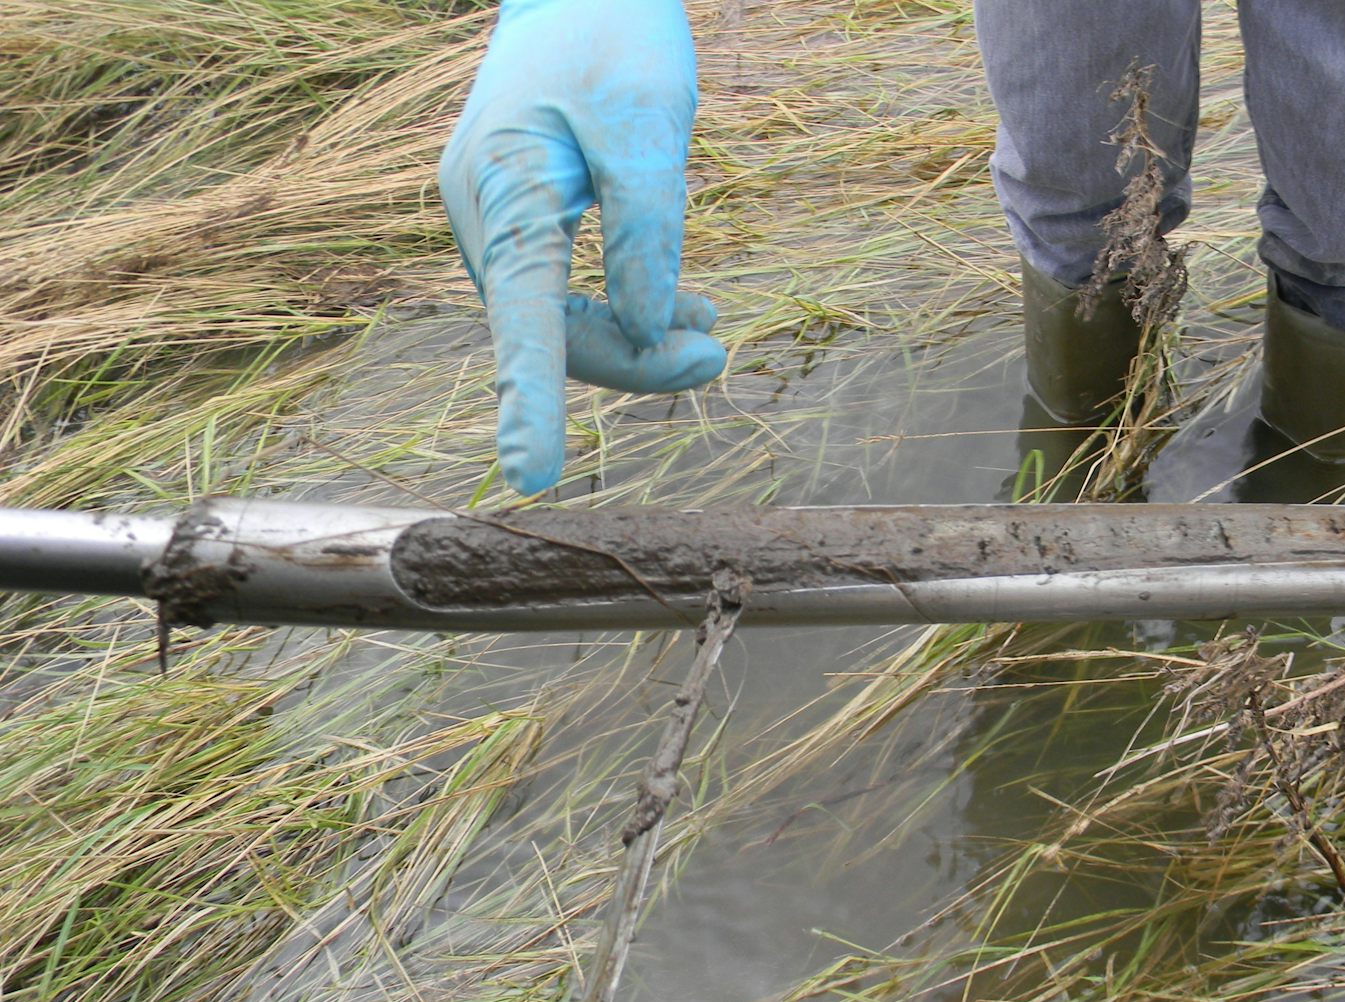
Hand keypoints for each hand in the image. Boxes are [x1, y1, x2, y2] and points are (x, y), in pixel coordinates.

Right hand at [439, 0, 725, 494]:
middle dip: (634, 360)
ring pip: (563, 321)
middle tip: (719, 352)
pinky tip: (690, 315)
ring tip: (713, 336)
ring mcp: (498, 224)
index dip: (532, 400)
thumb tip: (644, 329)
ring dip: (636, 341)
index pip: (523, 319)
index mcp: (502, 189)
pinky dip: (627, 311)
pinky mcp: (523, 222)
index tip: (534, 474)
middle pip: (552, 333)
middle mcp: (484, 219)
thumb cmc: (613, 34)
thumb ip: (647, 228)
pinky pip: (568, 291)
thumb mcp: (647, 119)